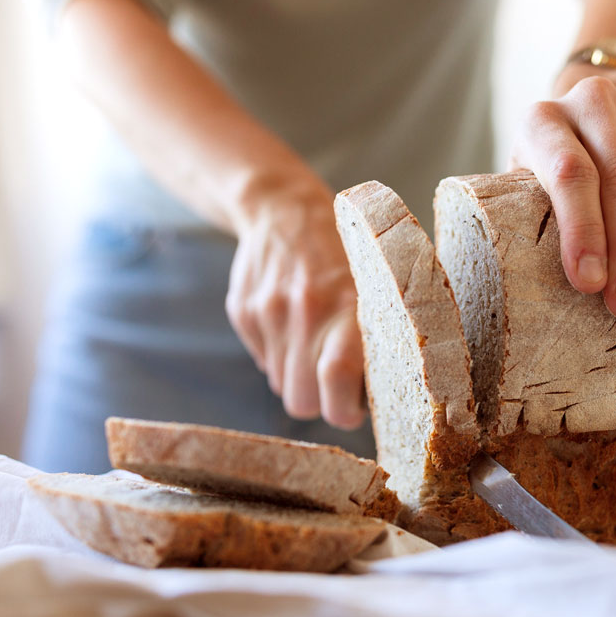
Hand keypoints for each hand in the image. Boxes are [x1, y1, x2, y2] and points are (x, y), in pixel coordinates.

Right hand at [225, 168, 366, 428]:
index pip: (338, 379)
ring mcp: (267, 312)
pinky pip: (264, 362)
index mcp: (345, 303)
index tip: (354, 409)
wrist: (282, 206)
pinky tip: (292, 324)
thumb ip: (370, 335)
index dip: (345, 410)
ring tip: (316, 345)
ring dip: (300, 378)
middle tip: (337, 385)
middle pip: (302, 400)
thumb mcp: (373, 283)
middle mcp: (304, 310)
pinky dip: (280, 355)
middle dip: (320, 402)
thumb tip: (371, 395)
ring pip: (282, 385)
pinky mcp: (242, 312)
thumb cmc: (343, 250)